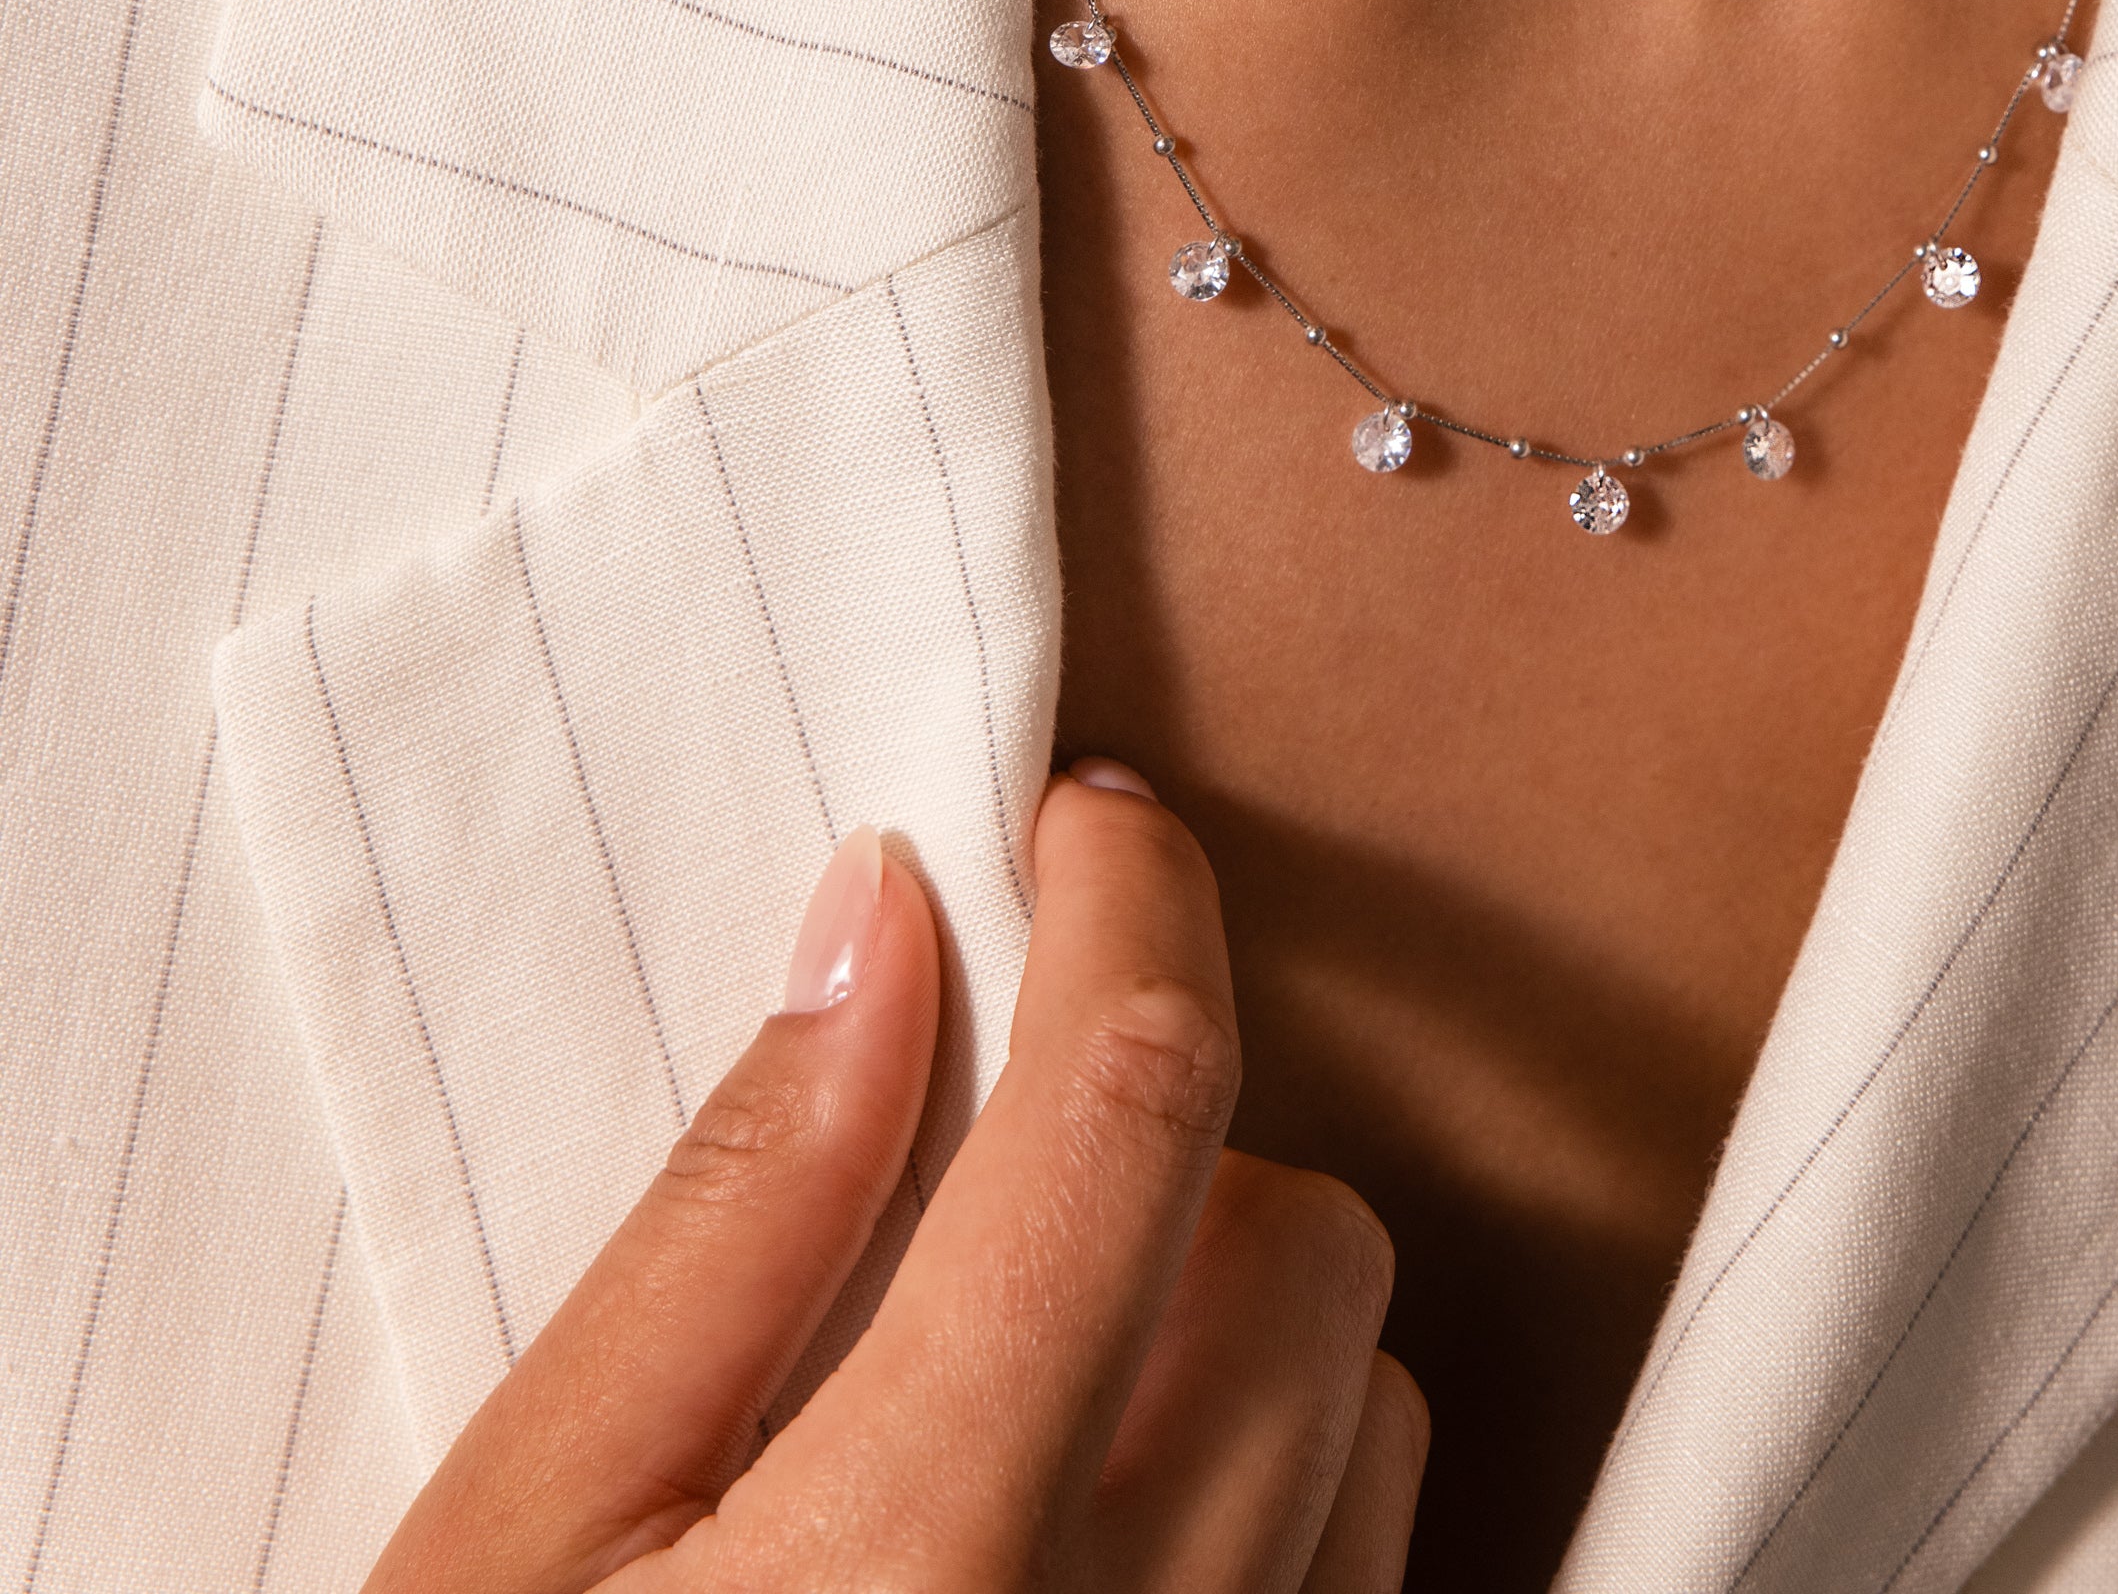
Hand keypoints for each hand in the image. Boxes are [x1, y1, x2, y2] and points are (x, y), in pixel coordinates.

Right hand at [368, 766, 1426, 1591]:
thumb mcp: (523, 1539)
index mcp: (924, 1562)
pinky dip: (1280, 1473)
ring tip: (1039, 1356)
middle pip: (1308, 1244)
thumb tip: (880, 926)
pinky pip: (1366, 1573)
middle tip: (1004, 1153)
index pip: (1133, 1110)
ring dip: (1240, 1309)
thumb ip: (737, 1218)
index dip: (1131, 906)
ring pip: (1369, 1404)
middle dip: (1177, 1133)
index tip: (1085, 824)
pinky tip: (1102, 1506)